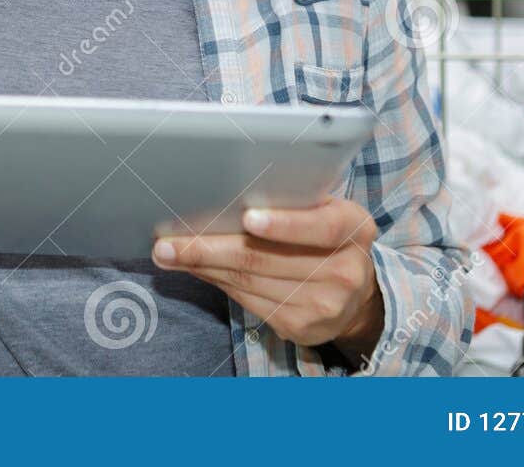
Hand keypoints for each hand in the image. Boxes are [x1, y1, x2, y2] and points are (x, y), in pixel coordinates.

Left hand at [152, 199, 383, 359]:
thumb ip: (292, 202)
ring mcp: (324, 305)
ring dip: (203, 267)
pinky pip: (248, 302)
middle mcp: (344, 271)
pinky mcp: (302, 328)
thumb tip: (224, 195)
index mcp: (353, 228)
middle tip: (168, 243)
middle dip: (209, 248)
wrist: (355, 295)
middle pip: (266, 259)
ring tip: (169, 254)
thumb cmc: (324, 237)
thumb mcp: (323, 211)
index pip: (320, 227)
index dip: (283, 224)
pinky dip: (217, 283)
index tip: (248, 218)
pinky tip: (197, 270)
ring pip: (249, 282)